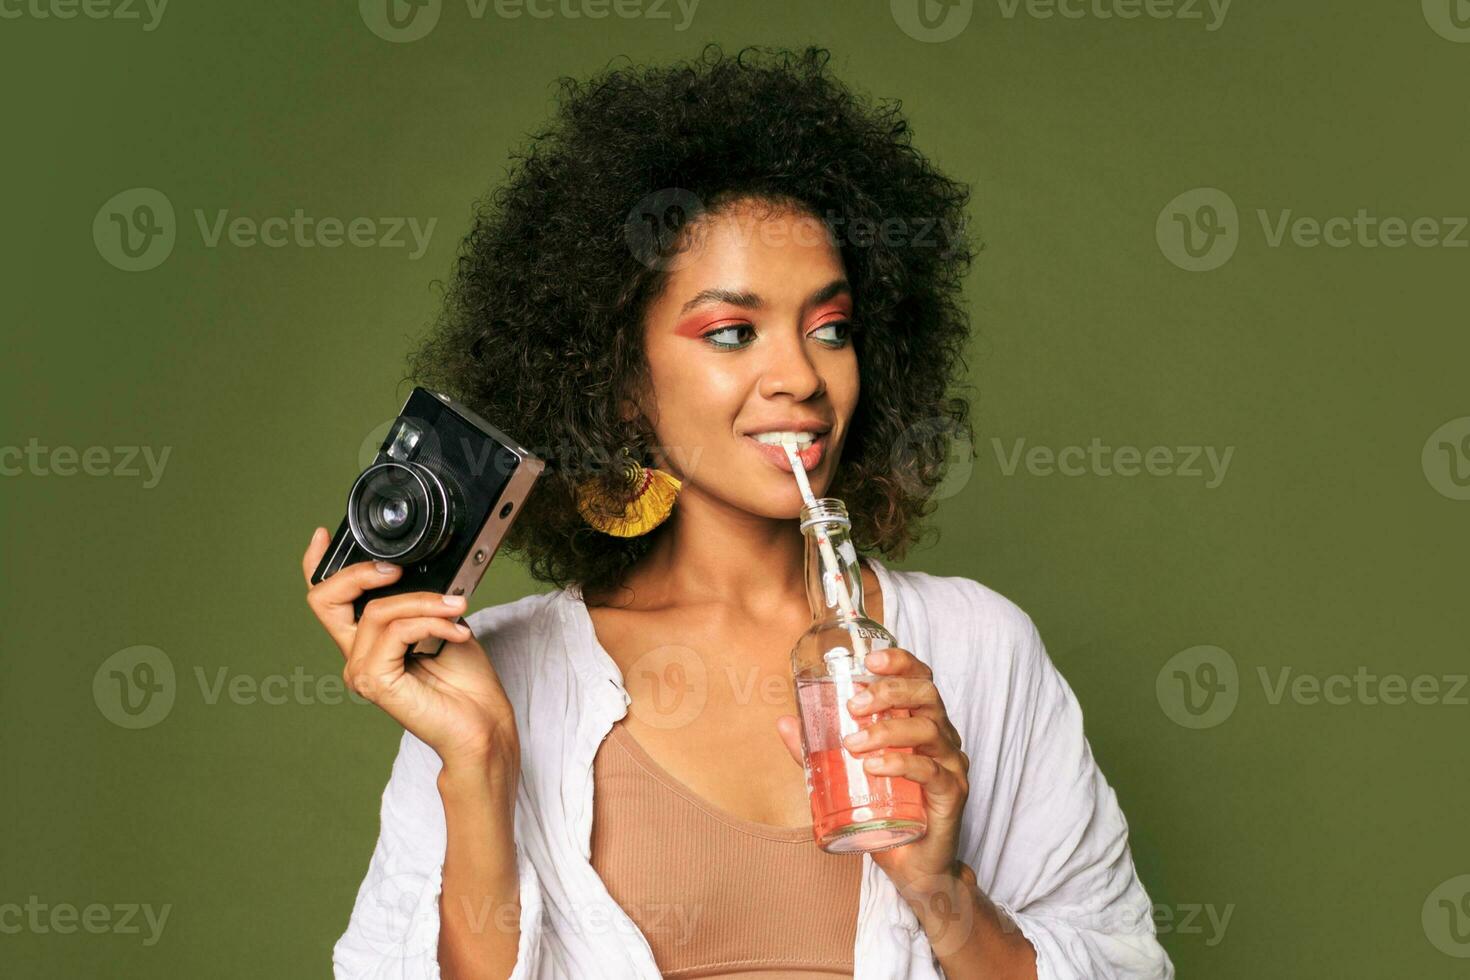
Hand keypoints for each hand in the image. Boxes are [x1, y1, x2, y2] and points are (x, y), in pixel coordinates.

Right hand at [301, 527, 519, 776]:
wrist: (482, 724)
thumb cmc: (466, 681)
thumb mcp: (442, 623)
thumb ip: (419, 601)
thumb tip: (419, 572)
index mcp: (368, 641)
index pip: (328, 600)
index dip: (317, 564)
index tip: (324, 535)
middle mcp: (357, 656)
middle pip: (327, 599)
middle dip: (360, 572)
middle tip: (398, 570)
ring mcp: (362, 671)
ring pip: (379, 611)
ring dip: (424, 602)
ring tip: (457, 609)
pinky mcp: (376, 682)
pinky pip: (397, 631)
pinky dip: (430, 622)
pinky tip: (456, 631)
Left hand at [776, 646, 969, 902]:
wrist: (914, 867)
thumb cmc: (885, 813)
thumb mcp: (846, 776)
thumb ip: (818, 751)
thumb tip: (784, 722)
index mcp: (920, 723)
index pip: (919, 679)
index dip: (900, 662)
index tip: (869, 659)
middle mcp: (941, 737)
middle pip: (927, 695)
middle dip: (889, 691)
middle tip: (854, 705)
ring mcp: (950, 765)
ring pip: (928, 730)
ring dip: (886, 730)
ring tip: (853, 744)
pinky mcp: (952, 794)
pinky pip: (931, 771)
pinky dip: (901, 764)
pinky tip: (875, 767)